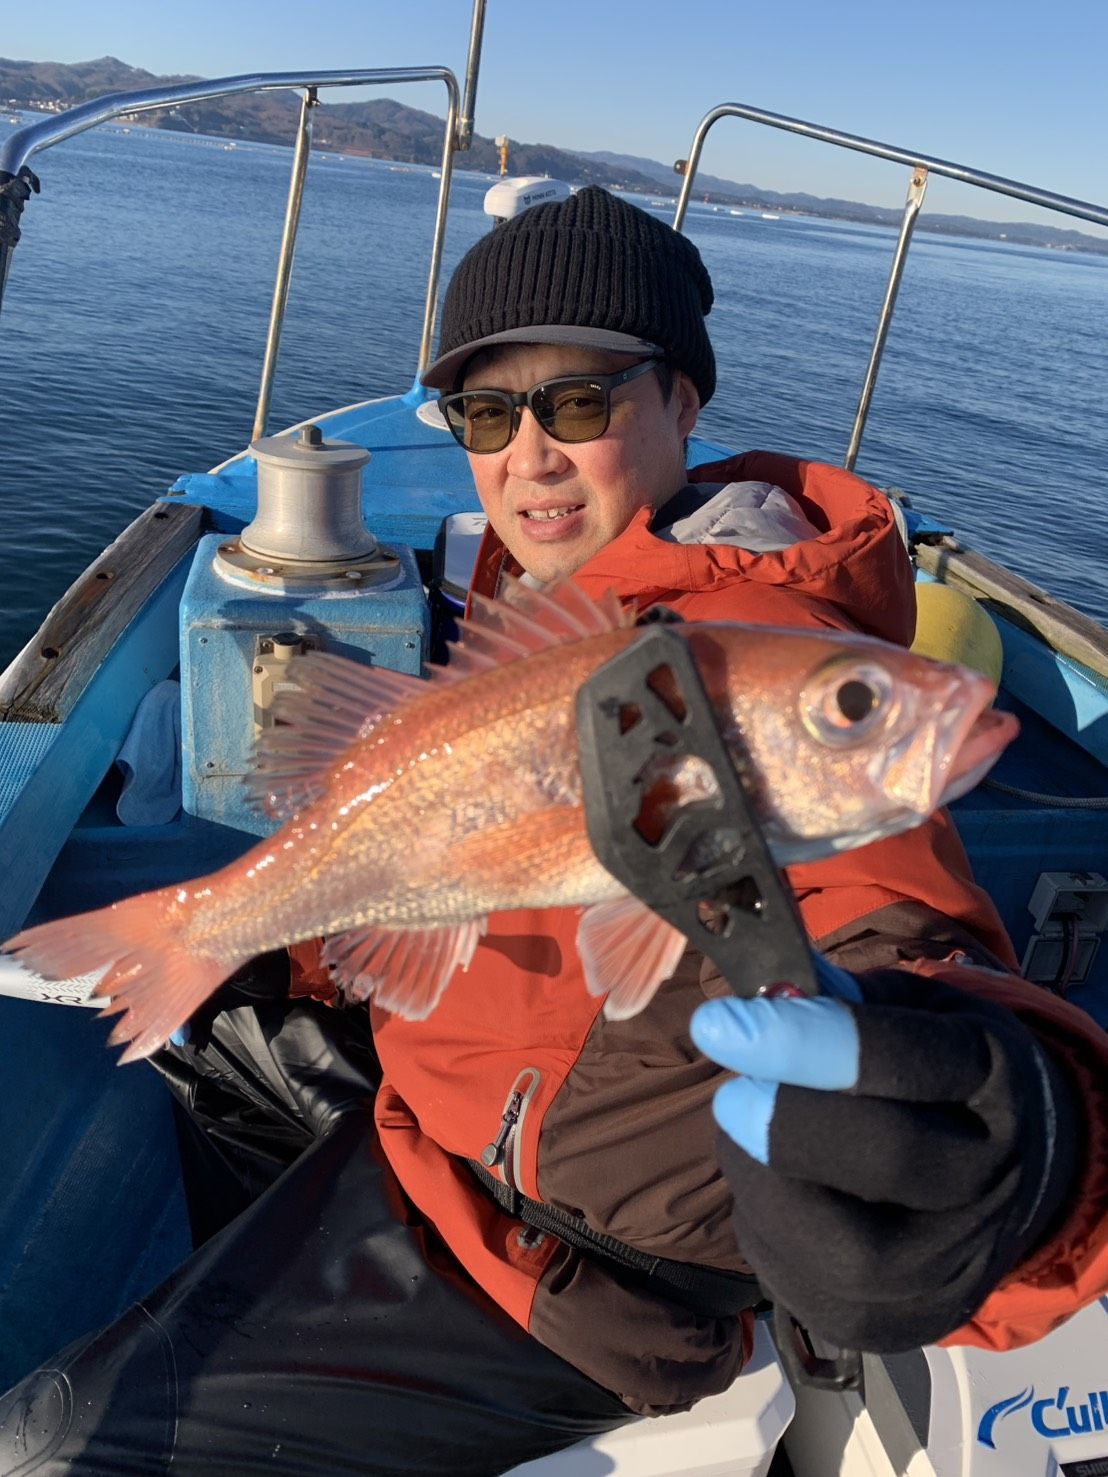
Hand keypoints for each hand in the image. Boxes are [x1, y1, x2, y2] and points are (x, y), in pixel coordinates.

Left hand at [689, 960, 1078, 1350]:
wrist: (1005, 1173)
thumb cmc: (932, 1074)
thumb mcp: (903, 1009)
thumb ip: (837, 999)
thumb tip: (764, 991)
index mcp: (987, 1074)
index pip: (905, 1059)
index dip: (806, 1042)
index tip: (719, 1024)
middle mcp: (989, 1174)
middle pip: (885, 1156)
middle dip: (783, 1125)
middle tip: (731, 1097)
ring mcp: (956, 1262)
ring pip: (844, 1247)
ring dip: (764, 1185)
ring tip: (746, 1140)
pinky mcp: (910, 1324)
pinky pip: (812, 1289)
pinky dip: (767, 1233)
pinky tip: (770, 1192)